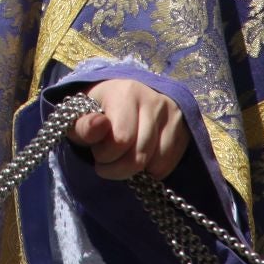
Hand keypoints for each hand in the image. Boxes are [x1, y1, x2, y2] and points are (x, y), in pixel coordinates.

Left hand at [68, 79, 188, 180]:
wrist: (123, 97)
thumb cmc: (97, 111)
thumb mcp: (79, 118)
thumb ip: (82, 126)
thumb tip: (98, 126)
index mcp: (125, 92)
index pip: (120, 140)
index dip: (104, 155)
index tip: (96, 152)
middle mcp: (154, 99)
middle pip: (139, 157)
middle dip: (117, 169)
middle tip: (107, 163)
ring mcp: (173, 114)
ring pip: (155, 164)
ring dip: (135, 172)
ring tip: (124, 157)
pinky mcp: (184, 128)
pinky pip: (168, 165)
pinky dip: (152, 171)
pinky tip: (141, 158)